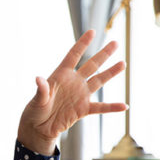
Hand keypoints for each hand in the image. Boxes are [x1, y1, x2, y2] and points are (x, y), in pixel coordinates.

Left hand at [17, 30, 127, 154]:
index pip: (73, 56)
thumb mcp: (37, 100)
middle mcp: (73, 82)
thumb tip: (38, 80)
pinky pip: (100, 107)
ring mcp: (80, 95)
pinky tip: (124, 106)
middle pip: (91, 65)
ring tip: (122, 64)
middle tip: (115, 43)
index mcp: (61, 75)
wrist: (39, 128)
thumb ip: (41, 90)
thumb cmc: (35, 111)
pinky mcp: (83, 109)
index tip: (92, 31)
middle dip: (103, 54)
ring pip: (99, 81)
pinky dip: (112, 107)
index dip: (82, 44)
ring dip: (110, 73)